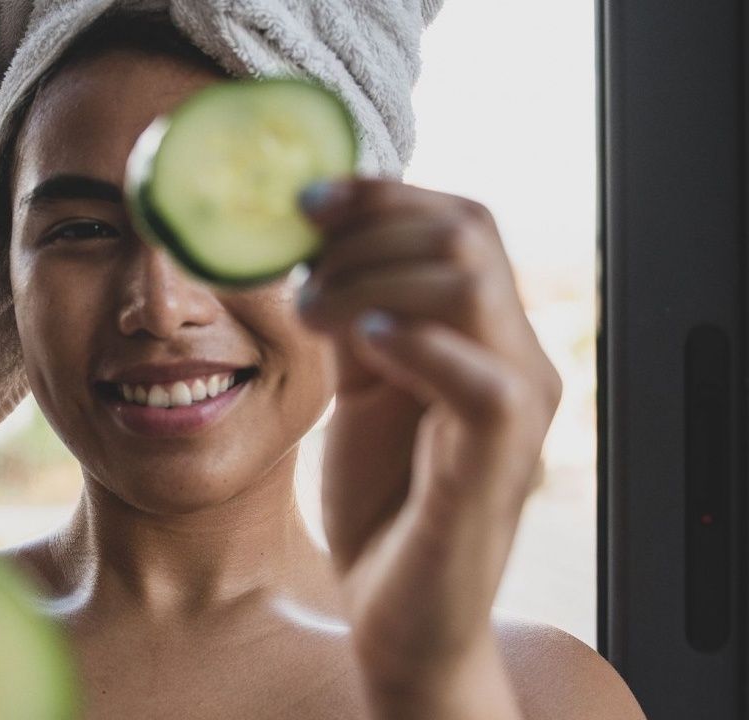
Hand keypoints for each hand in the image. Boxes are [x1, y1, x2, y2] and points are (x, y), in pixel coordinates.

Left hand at [294, 177, 562, 697]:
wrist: (400, 608)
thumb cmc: (383, 494)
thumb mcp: (360, 382)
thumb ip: (356, 312)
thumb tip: (314, 236)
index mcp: (484, 331)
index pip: (459, 219)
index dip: (383, 193)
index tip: (307, 200)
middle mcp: (516, 354)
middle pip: (467, 231)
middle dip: (366, 232)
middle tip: (304, 276)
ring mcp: (519, 405)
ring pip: (470, 285)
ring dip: (369, 281)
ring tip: (315, 317)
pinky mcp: (501, 462)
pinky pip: (482, 380)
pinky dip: (416, 346)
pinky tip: (365, 345)